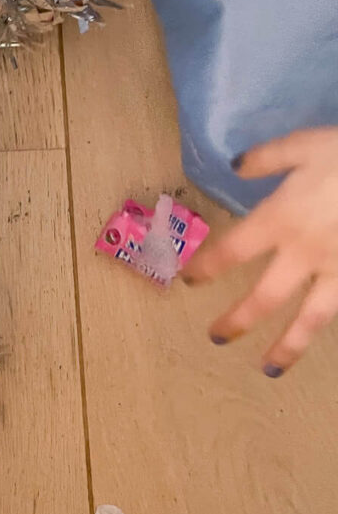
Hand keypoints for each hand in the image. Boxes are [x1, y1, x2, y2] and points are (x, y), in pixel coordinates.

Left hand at [184, 128, 337, 376]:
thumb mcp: (306, 144)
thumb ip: (268, 157)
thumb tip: (235, 166)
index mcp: (280, 220)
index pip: (232, 252)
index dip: (208, 268)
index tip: (190, 281)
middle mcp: (305, 254)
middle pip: (264, 297)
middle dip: (238, 320)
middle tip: (217, 337)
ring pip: (310, 318)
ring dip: (288, 346)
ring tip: (270, 369)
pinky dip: (328, 327)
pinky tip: (319, 337)